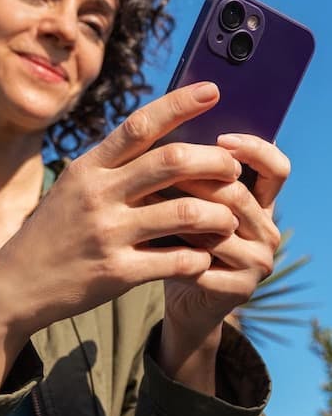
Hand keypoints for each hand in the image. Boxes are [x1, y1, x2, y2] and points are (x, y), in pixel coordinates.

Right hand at [0, 81, 247, 396]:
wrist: (16, 283)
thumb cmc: (52, 230)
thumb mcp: (73, 187)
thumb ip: (111, 167)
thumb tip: (159, 141)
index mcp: (88, 168)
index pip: (139, 125)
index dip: (179, 104)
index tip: (212, 90)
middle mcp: (98, 195)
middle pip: (172, 162)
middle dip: (215, 161)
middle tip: (233, 167)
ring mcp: (108, 234)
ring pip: (186, 213)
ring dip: (219, 214)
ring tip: (227, 217)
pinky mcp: (117, 273)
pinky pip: (178, 260)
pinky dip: (201, 256)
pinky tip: (203, 255)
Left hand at [159, 134, 286, 392]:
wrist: (177, 289)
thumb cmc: (175, 234)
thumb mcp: (183, 197)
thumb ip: (185, 169)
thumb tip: (163, 126)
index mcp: (258, 201)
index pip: (275, 168)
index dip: (252, 149)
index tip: (220, 138)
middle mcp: (267, 229)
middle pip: (237, 194)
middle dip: (192, 179)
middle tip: (153, 168)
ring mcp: (258, 262)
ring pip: (218, 227)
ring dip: (176, 213)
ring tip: (140, 198)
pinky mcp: (239, 290)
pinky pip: (204, 262)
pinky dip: (171, 249)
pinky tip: (144, 240)